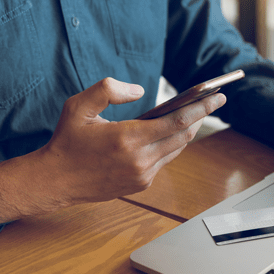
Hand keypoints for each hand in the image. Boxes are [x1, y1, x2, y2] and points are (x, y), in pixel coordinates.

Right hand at [0, 77, 225, 223]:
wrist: (55, 181)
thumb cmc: (67, 140)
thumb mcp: (79, 106)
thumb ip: (108, 89)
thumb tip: (139, 91)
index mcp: (128, 139)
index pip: (177, 122)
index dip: (201, 108)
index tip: (218, 97)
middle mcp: (140, 160)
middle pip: (183, 136)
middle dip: (200, 117)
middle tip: (213, 101)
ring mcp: (142, 175)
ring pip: (176, 149)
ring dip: (186, 132)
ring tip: (194, 114)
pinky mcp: (141, 184)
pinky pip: (164, 160)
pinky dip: (170, 145)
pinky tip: (171, 132)